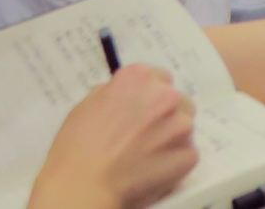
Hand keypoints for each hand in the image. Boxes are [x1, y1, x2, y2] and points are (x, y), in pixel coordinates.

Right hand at [29, 65, 196, 208]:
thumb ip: (112, 93)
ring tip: (145, 156)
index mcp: (139, 78)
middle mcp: (165, 95)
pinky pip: (186, 154)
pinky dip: (173, 162)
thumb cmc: (76, 149)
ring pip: (183, 126)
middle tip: (142, 137)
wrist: (83, 187)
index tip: (140, 112)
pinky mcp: (188, 153)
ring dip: (170, 137)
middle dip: (163, 115)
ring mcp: (181, 125)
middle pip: (176, 101)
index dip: (148, 97)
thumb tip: (124, 95)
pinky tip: (151, 171)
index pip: (158, 79)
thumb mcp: (86, 106)